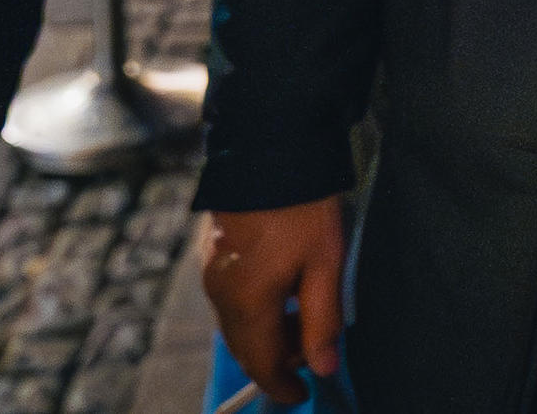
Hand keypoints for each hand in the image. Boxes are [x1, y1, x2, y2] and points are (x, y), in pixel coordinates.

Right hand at [202, 197, 346, 403]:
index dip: (281, 384)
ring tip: (302, 317)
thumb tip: (323, 368)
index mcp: (248, 302)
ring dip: (266, 332)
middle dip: (275, 358)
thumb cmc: (303, 207)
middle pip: (245, 345)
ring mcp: (211, 271)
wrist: (269, 147)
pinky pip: (230, 297)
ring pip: (236, 322)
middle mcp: (221, 293)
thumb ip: (322, 321)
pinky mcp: (211, 251)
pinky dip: (254, 308)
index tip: (301, 394)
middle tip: (309, 351)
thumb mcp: (325, 264)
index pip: (261, 362)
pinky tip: (281, 291)